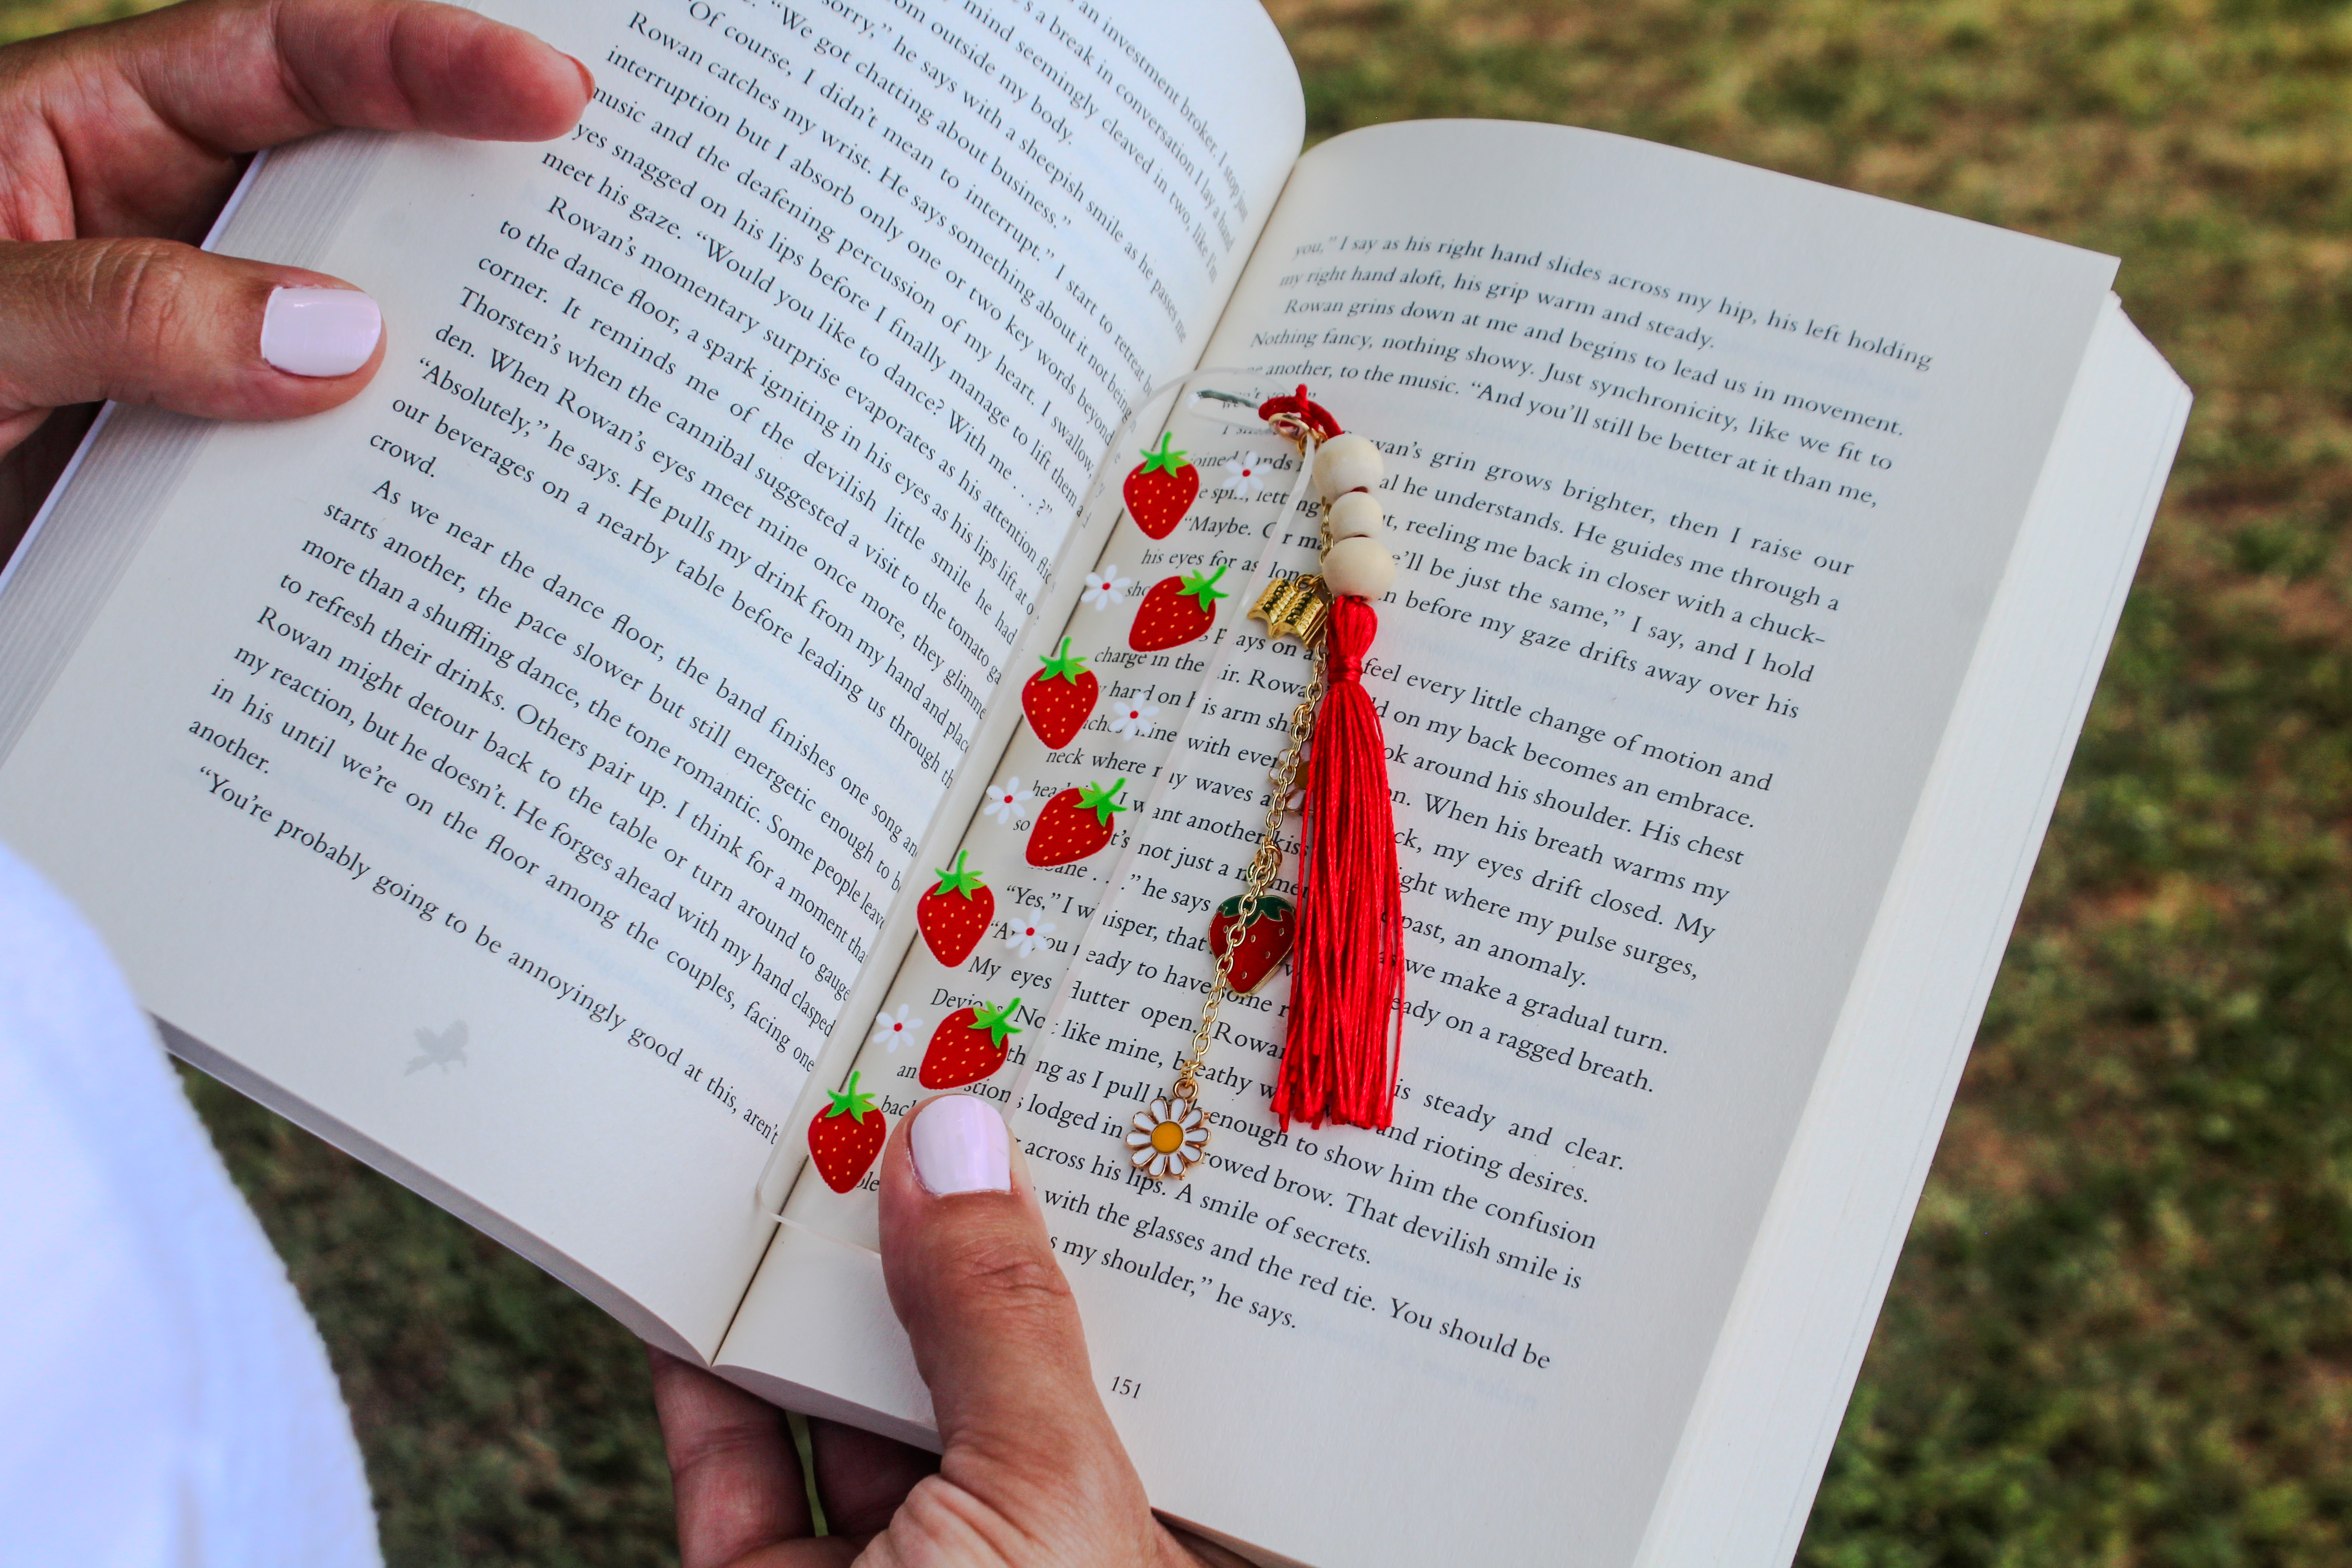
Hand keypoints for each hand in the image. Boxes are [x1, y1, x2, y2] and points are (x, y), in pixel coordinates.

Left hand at [0, 0, 591, 552]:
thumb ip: (127, 313)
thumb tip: (339, 338)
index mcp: (80, 138)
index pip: (284, 61)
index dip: (425, 61)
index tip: (550, 94)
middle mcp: (152, 236)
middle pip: (354, 189)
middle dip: (481, 203)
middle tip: (618, 227)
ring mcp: (185, 360)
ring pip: (353, 340)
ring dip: (446, 367)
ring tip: (568, 386)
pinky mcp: (193, 475)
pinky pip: (315, 468)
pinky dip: (383, 491)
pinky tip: (454, 514)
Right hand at [649, 1096, 1246, 1566]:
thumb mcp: (1044, 1496)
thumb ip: (997, 1319)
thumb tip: (956, 1136)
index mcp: (1137, 1535)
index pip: (1140, 1358)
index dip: (1105, 1230)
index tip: (1070, 1096)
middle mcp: (1020, 1549)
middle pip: (978, 1362)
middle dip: (945, 1231)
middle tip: (922, 1081)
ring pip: (847, 1400)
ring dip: (817, 1279)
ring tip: (808, 1131)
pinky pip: (730, 1464)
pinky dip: (705, 1362)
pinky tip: (705, 1254)